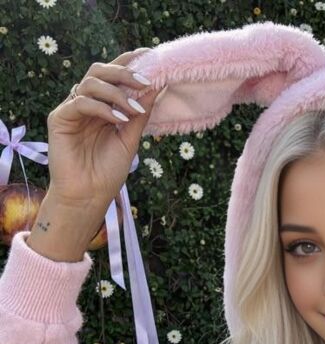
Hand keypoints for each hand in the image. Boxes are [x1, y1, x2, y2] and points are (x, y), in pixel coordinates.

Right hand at [45, 47, 163, 212]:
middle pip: (100, 71)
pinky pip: (80, 102)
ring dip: (116, 93)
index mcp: (102, 106)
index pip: (113, 76)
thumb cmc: (107, 173)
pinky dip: (102, 108)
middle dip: (123, 72)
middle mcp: (86, 104)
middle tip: (145, 81)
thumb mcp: (130, 140)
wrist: (89, 197)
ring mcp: (72, 110)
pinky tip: (118, 119)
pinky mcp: (60, 118)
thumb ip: (140, 114)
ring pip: (90, 83)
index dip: (129, 62)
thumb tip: (156, 86)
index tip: (151, 56)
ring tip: (133, 109)